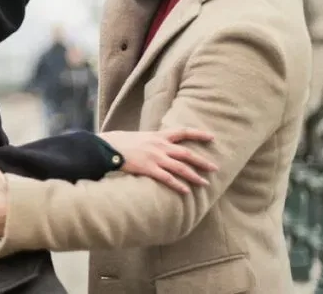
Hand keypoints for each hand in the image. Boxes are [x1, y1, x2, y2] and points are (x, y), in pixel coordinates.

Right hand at [98, 128, 218, 193]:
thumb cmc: (119, 142)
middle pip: (187, 153)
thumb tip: (157, 145)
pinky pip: (167, 178)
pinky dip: (178, 185)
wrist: (107, 147)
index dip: (198, 134)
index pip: (183, 132)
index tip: (212, 137)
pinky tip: (186, 191)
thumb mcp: (139, 137)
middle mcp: (160, 145)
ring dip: (194, 176)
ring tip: (205, 183)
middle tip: (214, 168)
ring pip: (181, 167)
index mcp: (158, 136)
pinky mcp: (149, 168)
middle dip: (202, 161)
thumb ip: (151, 141)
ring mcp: (155, 157)